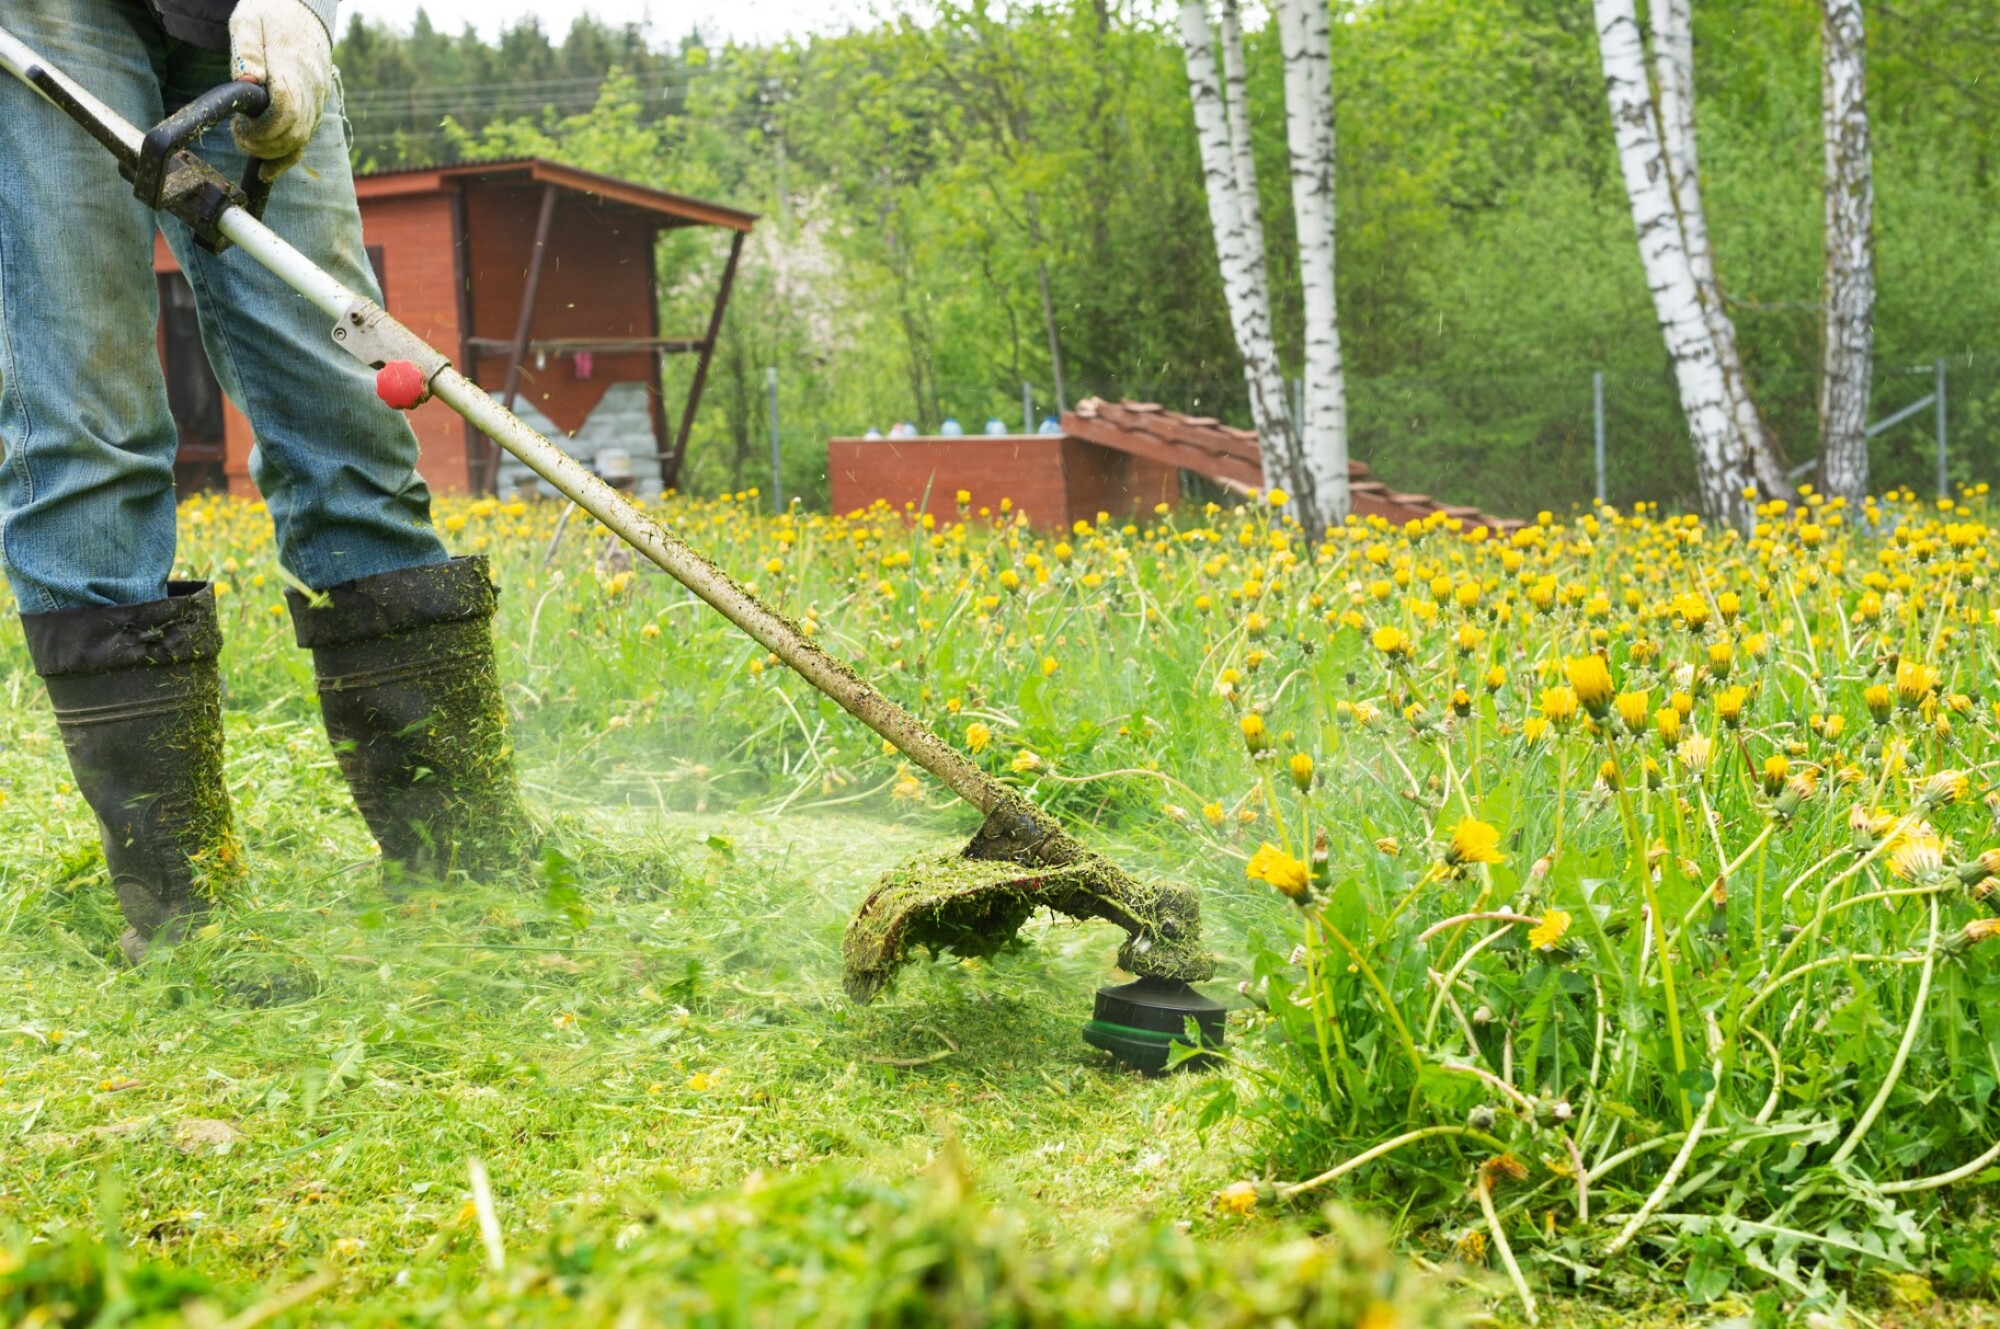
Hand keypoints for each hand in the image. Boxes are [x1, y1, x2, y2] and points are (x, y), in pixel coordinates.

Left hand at [229, 0, 332, 181]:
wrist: (303, 10)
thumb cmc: (270, 12)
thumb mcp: (249, 19)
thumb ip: (247, 49)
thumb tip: (247, 82)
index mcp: (293, 68)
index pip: (286, 111)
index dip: (263, 128)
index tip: (240, 126)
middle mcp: (311, 90)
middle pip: (294, 133)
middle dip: (263, 143)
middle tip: (238, 136)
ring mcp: (316, 102)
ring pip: (300, 141)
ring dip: (271, 152)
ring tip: (246, 143)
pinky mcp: (314, 109)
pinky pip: (304, 141)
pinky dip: (286, 158)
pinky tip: (267, 170)